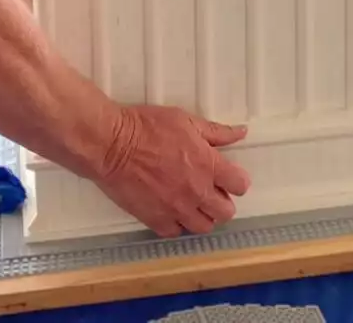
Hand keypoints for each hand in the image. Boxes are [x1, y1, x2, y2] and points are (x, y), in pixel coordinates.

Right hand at [92, 104, 251, 237]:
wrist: (112, 144)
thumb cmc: (148, 127)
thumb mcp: (186, 120)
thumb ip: (216, 132)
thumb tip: (241, 132)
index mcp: (208, 166)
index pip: (240, 185)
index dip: (236, 180)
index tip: (227, 175)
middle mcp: (197, 192)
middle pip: (226, 212)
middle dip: (222, 201)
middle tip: (209, 190)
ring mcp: (176, 210)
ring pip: (203, 227)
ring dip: (202, 215)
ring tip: (191, 202)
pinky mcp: (155, 220)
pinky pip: (175, 232)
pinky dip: (176, 224)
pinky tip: (170, 210)